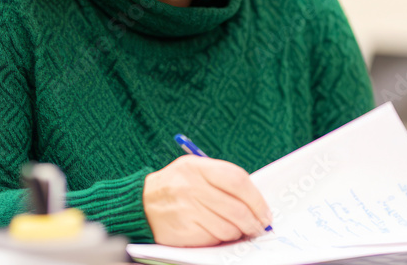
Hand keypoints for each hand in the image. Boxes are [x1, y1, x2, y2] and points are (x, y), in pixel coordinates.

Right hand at [143, 155, 272, 246]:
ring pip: (227, 227)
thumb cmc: (175, 187)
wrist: (141, 204)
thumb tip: (256, 201)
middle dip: (254, 221)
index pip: (238, 181)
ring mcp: (186, 209)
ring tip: (240, 231)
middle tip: (259, 227)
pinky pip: (213, 238)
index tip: (265, 211)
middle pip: (236, 208)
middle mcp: (190, 186)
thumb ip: (221, 179)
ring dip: (239, 233)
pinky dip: (222, 239)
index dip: (257, 199)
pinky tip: (222, 235)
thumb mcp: (194, 170)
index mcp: (196, 167)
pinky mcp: (183, 230)